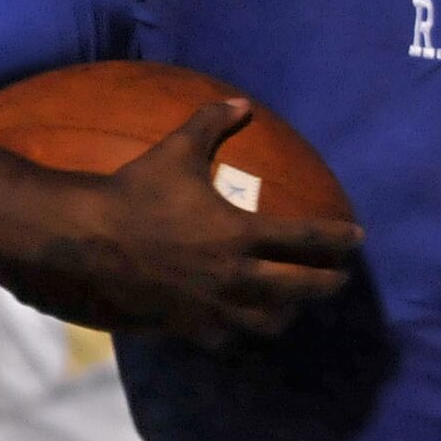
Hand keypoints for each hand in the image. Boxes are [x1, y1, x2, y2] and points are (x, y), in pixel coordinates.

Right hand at [0, 100, 363, 345]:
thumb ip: (212, 125)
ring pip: (269, 321)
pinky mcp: (187, 326)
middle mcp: (234, 275)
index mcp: (239, 233)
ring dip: (289, 312)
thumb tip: (242, 103)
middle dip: (328, 283)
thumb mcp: (175, 152)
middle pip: (301, 288)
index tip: (358, 237)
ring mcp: (212, 306)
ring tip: (296, 305)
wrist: (82, 239)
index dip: (338, 238)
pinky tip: (244, 322)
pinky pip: (227, 337)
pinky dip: (241, 330)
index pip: (306, 239)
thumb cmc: (133, 192)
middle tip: (340, 277)